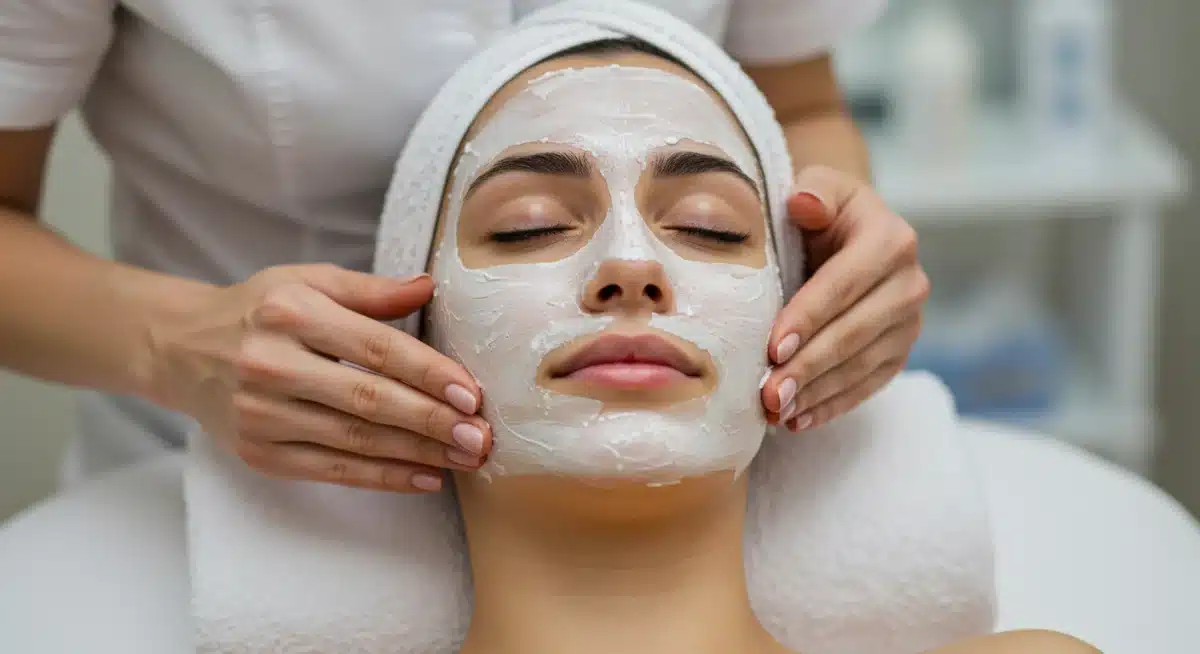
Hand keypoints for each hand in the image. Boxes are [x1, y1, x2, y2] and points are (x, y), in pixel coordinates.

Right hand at [151, 264, 490, 492]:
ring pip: (356, 440)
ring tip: (465, 459)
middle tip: (480, 436)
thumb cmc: (258, 311)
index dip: (430, 373)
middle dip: (433, 422)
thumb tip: (429, 286)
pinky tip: (425, 478)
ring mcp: (263, 415)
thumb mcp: (307, 281)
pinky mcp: (259, 454)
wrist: (181, 350)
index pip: (377, 348)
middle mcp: (273, 365)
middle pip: (370, 399)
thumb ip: (370, 289)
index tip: (473, 394)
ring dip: (419, 454)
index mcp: (292, 314)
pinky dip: (384, 477)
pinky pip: (333, 471)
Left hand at [762, 166, 928, 430]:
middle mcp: (910, 283)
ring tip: (777, 412)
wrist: (848, 232)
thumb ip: (812, 191)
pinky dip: (833, 405)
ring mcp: (909, 322)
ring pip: (861, 365)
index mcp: (891, 239)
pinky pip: (868, 385)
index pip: (843, 285)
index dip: (808, 318)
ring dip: (817, 392)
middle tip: (769, 394)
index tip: (772, 349)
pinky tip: (800, 421)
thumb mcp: (818, 187)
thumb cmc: (821, 211)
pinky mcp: (900, 351)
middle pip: (854, 333)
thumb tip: (803, 202)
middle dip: (809, 367)